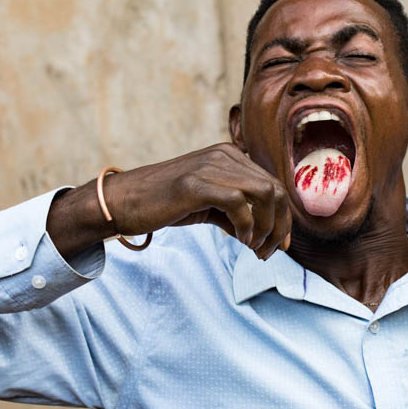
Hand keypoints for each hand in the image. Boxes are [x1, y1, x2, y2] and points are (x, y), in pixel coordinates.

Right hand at [104, 144, 291, 259]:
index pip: (273, 185)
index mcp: (229, 156)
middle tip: (268, 253)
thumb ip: (236, 213)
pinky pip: (239, 203)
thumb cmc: (165, 204)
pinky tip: (240, 240)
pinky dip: (246, 226)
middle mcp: (224, 155)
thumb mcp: (209, 205)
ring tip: (254, 248)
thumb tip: (265, 235)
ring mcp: (210, 166)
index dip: (284, 218)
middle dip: (279, 226)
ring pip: (264, 194)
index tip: (279, 245)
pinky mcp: (197, 183)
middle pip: (275, 190)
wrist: (123, 201)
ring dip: (266, 228)